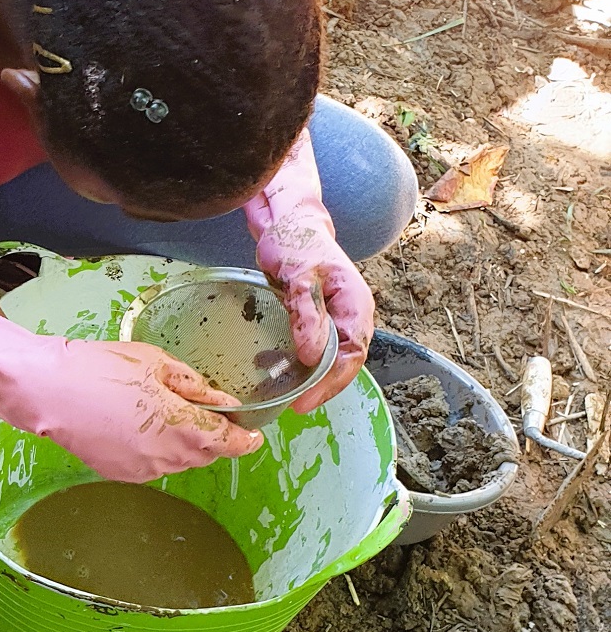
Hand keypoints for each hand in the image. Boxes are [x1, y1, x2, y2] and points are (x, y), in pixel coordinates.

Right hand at [0, 310, 263, 481]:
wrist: (46, 390)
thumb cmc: (100, 367)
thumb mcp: (155, 363)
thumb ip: (194, 386)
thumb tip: (223, 402)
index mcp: (180, 428)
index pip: (226, 442)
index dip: (244, 440)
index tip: (254, 435)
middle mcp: (166, 458)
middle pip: (204, 454)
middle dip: (213, 438)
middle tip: (212, 414)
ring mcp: (141, 470)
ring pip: (179, 462)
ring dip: (185, 445)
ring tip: (171, 416)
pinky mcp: (119, 474)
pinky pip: (152, 465)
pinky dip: (159, 450)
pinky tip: (143, 426)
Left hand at [243, 128, 373, 412]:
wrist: (289, 224)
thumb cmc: (295, 244)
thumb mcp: (298, 277)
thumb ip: (306, 315)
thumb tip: (313, 358)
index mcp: (355, 304)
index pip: (352, 353)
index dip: (332, 381)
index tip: (306, 401)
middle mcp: (352, 314)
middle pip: (346, 361)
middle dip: (323, 387)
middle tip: (295, 407)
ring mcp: (337, 317)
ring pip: (331, 357)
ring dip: (313, 378)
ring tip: (287, 394)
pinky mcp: (320, 318)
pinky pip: (316, 347)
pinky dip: (300, 362)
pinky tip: (276, 369)